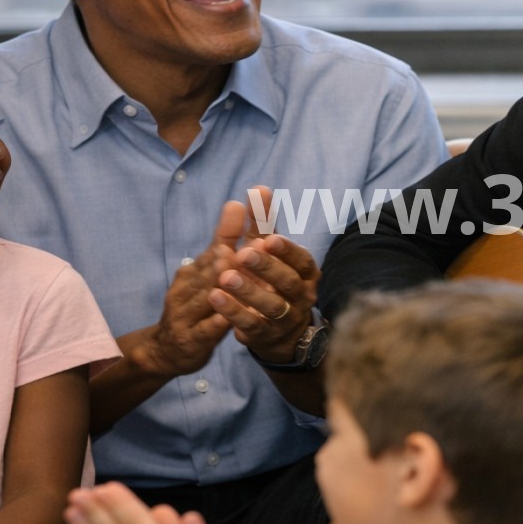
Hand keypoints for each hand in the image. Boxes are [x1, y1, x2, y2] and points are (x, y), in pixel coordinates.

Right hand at [141, 201, 248, 377]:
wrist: (166, 349)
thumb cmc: (196, 303)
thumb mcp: (209, 272)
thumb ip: (225, 240)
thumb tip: (236, 203)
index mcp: (196, 268)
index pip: (218, 243)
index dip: (231, 226)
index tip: (242, 204)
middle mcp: (188, 286)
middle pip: (212, 269)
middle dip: (230, 255)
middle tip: (254, 243)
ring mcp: (186, 313)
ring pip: (207, 297)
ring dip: (222, 284)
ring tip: (237, 273)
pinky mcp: (190, 339)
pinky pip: (205, 330)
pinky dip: (216, 322)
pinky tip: (228, 317)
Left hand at [208, 188, 320, 365]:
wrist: (281, 332)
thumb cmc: (275, 281)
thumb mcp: (271, 253)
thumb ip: (264, 224)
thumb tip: (259, 187)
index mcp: (306, 273)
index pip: (302, 260)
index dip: (287, 250)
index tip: (270, 239)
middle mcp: (301, 296)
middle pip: (287, 282)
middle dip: (266, 267)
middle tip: (243, 253)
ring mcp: (285, 318)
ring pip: (270, 305)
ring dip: (248, 291)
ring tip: (225, 277)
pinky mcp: (266, 336)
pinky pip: (251, 325)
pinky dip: (234, 312)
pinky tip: (216, 297)